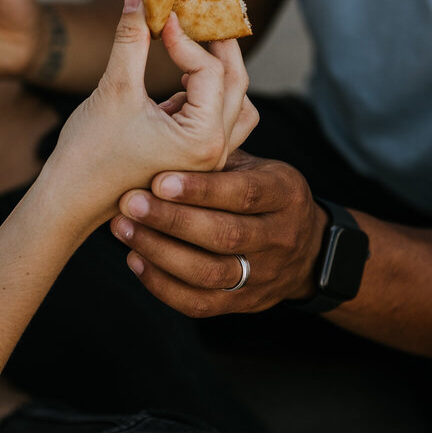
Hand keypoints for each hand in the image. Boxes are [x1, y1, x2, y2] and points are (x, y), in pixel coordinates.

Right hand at [41, 0, 256, 223]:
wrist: (68, 202)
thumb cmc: (88, 154)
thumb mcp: (113, 89)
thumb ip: (131, 39)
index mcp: (203, 140)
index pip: (210, 71)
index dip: (184, 38)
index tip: (160, 16)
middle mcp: (215, 154)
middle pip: (237, 84)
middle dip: (217, 47)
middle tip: (198, 16)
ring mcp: (207, 162)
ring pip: (234, 105)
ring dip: (219, 75)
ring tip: (194, 49)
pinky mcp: (193, 164)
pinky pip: (217, 123)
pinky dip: (205, 98)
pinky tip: (176, 85)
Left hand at [110, 151, 327, 315]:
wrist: (308, 251)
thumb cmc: (264, 195)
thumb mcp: (257, 167)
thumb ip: (220, 157)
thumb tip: (166, 129)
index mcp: (285, 195)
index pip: (244, 194)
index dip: (201, 189)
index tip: (159, 179)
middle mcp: (279, 238)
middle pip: (224, 235)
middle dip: (171, 220)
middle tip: (129, 203)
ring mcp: (263, 276)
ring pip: (209, 273)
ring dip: (160, 252)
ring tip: (123, 229)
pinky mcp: (243, 304)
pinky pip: (199, 303)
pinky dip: (162, 285)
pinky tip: (135, 260)